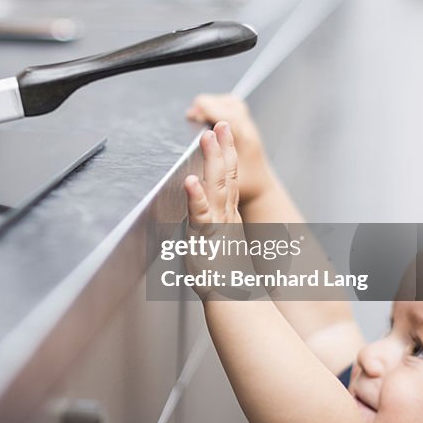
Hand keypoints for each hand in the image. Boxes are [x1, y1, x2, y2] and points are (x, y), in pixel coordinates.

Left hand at [183, 123, 254, 299]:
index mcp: (229, 215)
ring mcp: (217, 224)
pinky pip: (200, 214)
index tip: (225, 131)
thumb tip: (213, 216)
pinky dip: (195, 196)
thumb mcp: (223, 243)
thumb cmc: (226, 276)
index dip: (228, 152)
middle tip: (221, 122)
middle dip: (224, 146)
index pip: (231, 177)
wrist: (233, 299)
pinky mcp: (206, 238)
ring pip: (216, 186)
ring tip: (206, 138)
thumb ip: (218, 226)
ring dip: (211, 160)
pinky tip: (189, 181)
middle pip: (227, 174)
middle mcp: (225, 215)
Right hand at [186, 94, 271, 204]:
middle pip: (231, 106)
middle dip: (209, 104)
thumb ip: (209, 177)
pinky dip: (220, 105)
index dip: (209, 111)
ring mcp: (249, 129)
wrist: (263, 189)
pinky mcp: (247, 128)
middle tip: (192, 113)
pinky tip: (210, 114)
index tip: (192, 113)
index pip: (229, 119)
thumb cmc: (246, 188)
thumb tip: (190, 176)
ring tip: (199, 111)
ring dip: (215, 103)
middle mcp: (248, 133)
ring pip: (234, 104)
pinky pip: (234, 108)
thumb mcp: (224, 185)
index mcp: (243, 145)